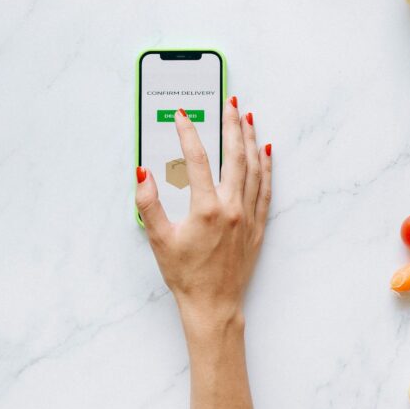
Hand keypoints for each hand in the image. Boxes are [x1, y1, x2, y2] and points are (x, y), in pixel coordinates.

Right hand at [135, 97, 271, 328]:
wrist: (213, 305)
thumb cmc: (186, 275)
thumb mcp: (159, 239)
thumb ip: (149, 204)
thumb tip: (144, 173)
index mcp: (207, 209)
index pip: (197, 160)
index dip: (188, 133)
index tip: (183, 116)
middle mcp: (232, 208)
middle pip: (234, 156)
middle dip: (231, 125)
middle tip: (229, 103)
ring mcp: (247, 216)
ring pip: (253, 169)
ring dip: (249, 140)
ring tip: (246, 118)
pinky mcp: (256, 226)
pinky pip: (265, 188)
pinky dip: (266, 168)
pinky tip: (264, 152)